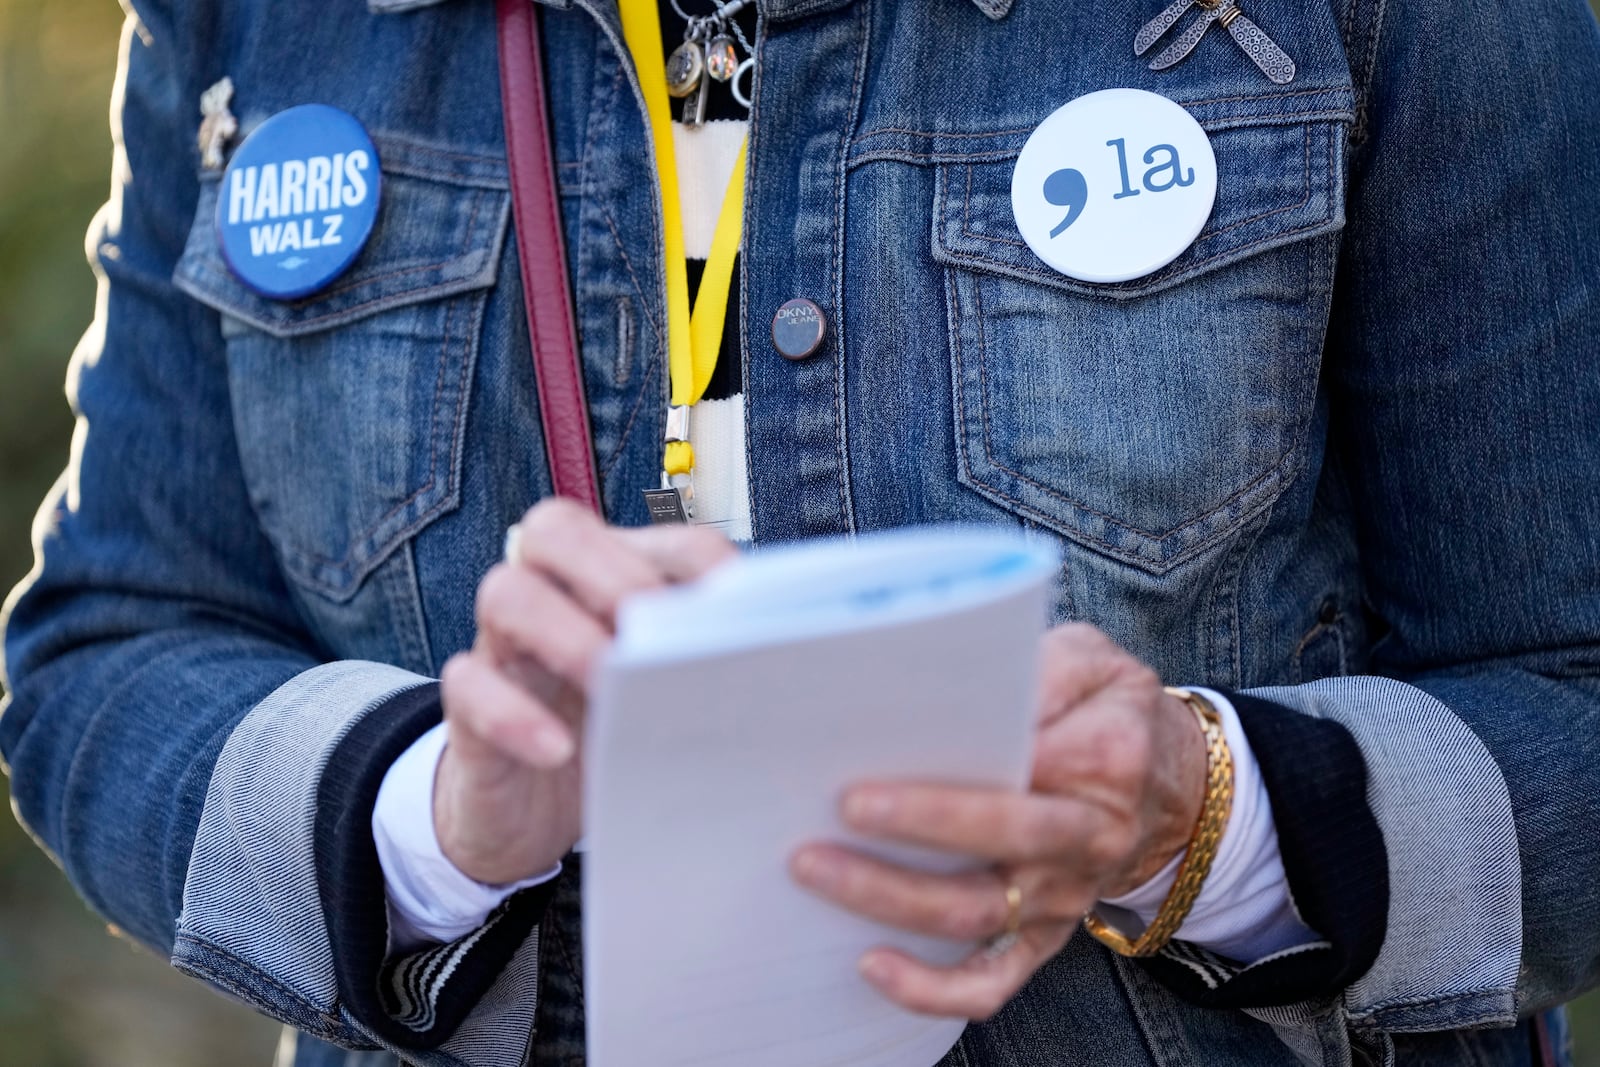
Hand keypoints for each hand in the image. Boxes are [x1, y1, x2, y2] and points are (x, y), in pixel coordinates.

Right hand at [436, 499, 735, 884]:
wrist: (527, 815)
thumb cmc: (610, 740)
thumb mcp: (666, 704)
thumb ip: (706, 673)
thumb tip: (776, 668)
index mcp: (617, 580)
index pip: (664, 541)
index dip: (703, 564)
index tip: (742, 608)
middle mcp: (555, 593)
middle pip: (558, 529)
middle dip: (615, 572)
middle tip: (654, 625)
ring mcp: (505, 647)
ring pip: (507, 593)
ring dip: (564, 632)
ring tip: (606, 677)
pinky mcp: (469, 709)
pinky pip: (470, 688)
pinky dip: (514, 715)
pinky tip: (557, 748)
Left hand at [789, 623, 1206, 1019]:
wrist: (1169, 788)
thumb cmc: (1108, 712)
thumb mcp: (1094, 661)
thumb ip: (1045, 667)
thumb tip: (980, 690)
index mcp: (1106, 762)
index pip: (1029, 768)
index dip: (954, 777)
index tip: (880, 762)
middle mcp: (1088, 838)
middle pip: (999, 844)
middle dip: (914, 830)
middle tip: (839, 809)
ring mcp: (1062, 897)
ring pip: (975, 916)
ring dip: (892, 900)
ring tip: (818, 870)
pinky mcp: (1041, 937)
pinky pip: (991, 980)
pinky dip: (932, 989)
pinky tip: (872, 967)